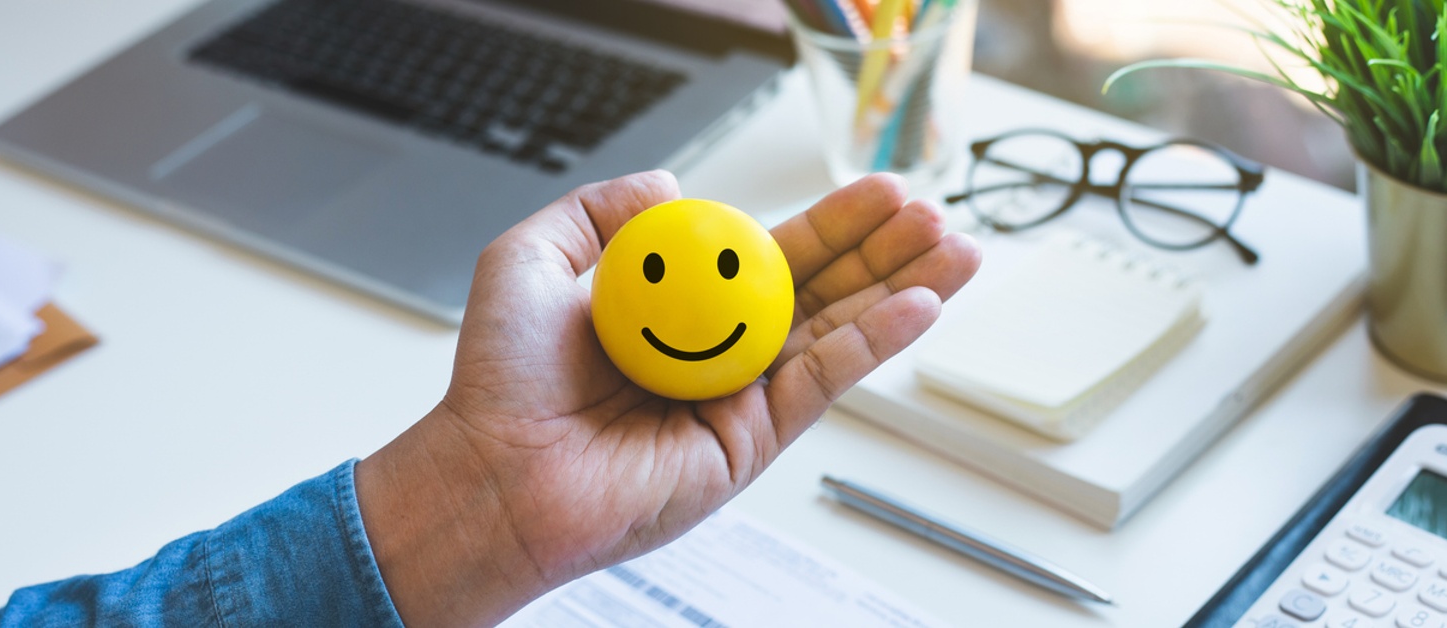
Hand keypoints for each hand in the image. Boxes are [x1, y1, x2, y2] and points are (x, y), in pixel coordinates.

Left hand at [355, 171, 979, 625]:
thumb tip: (670, 184)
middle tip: (934, 214)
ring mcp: (740, 398)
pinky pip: (822, 382)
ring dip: (902, 291)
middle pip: (823, 291)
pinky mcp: (750, 443)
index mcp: (680, 307)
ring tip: (956, 251)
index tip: (878, 190)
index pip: (773, 256)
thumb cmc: (500, 380)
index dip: (830, 224)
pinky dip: (874, 344)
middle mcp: (720, 352)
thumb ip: (597, 209)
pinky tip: (918, 308)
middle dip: (884, 252)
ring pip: (838, 333)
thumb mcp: (531, 259)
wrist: (495, 471)